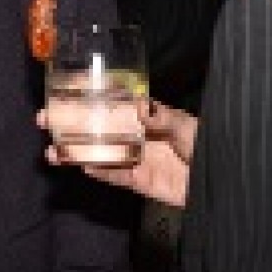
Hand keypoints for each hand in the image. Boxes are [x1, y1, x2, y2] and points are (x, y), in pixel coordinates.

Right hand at [39, 99, 196, 207]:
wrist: (225, 182)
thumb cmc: (210, 144)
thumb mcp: (187, 126)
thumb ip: (163, 117)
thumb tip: (140, 107)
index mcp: (146, 115)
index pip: (112, 101)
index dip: (87, 96)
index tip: (63, 90)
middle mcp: (136, 134)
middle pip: (97, 127)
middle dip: (70, 124)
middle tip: (46, 119)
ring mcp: (136, 158)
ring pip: (99, 153)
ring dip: (75, 151)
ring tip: (52, 151)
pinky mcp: (140, 182)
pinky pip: (114, 176)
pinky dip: (98, 171)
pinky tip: (80, 165)